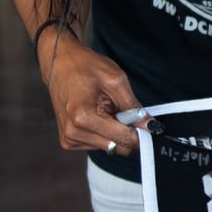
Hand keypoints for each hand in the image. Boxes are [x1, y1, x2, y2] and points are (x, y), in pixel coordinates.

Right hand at [38, 29, 143, 156]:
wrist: (60, 64)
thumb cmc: (86, 67)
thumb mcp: (116, 80)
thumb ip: (133, 106)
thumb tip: (150, 126)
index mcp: (83, 118)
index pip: (123, 139)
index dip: (141, 133)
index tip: (150, 125)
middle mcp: (73, 133)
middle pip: (117, 147)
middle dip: (127, 131)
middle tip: (125, 110)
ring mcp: (69, 139)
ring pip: (110, 146)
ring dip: (116, 130)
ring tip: (107, 108)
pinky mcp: (68, 141)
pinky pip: (99, 144)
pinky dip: (105, 131)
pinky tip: (99, 114)